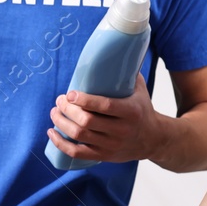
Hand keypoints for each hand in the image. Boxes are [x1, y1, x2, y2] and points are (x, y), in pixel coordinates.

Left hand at [47, 75, 163, 163]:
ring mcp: (112, 145)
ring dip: (61, 123)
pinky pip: (77, 153)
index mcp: (130, 112)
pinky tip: (52, 133)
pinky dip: (61, 144)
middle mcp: (121, 130)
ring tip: (54, 112)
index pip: (104, 106)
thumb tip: (114, 49)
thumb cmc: (142, 110)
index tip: (70, 94)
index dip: (83, 100)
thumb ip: (127, 72)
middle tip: (60, 101)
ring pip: (79, 136)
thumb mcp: (140, 90)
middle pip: (86, 121)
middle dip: (67, 110)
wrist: (154, 139)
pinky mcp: (104, 156)